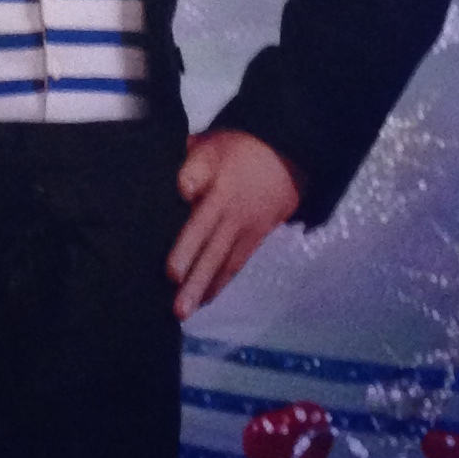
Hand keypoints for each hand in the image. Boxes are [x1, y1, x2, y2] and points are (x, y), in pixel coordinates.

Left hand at [166, 129, 302, 319]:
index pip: (200, 217)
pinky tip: (204, 299)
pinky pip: (235, 264)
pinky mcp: (254, 239)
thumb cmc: (238, 150)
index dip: (187, 241)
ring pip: (223, 263)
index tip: (172, 265)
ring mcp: (245, 230)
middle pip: (211, 250)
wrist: (286, 157)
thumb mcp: (212, 146)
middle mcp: (232, 215)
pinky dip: (219, 283)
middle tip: (175, 304)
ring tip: (185, 311)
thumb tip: (179, 188)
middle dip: (193, 278)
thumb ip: (192, 166)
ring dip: (204, 288)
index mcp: (219, 191)